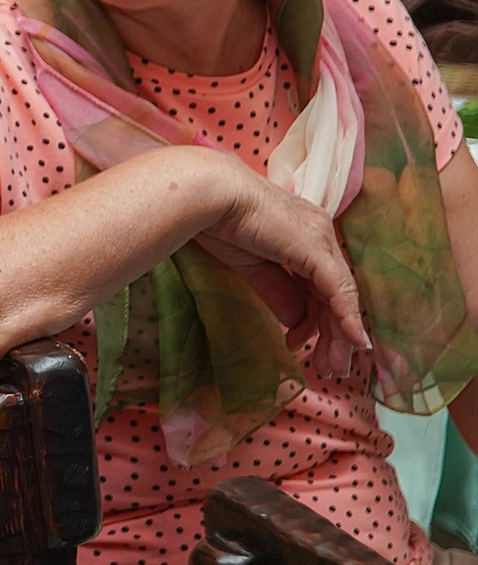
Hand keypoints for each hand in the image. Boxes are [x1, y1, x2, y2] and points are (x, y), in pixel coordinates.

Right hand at [188, 148, 371, 377]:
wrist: (211, 197)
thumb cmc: (220, 222)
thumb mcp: (252, 266)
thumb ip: (277, 292)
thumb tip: (296, 324)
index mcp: (304, 237)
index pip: (320, 285)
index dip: (318, 319)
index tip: (305, 345)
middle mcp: (321, 238)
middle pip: (335, 295)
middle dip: (333, 335)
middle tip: (331, 367)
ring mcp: (322, 243)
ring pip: (341, 298)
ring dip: (339, 336)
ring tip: (334, 366)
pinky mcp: (317, 251)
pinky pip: (339, 291)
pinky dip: (347, 319)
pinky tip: (353, 342)